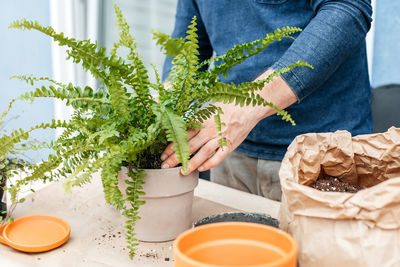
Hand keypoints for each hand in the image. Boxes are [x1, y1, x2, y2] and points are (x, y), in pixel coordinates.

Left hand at [160, 69, 296, 174]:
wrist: (248, 105)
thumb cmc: (228, 104)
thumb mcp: (209, 106)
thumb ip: (196, 117)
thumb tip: (182, 124)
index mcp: (202, 119)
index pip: (183, 135)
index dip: (172, 145)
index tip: (163, 153)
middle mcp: (209, 129)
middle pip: (189, 145)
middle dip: (175, 157)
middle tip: (165, 166)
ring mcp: (220, 137)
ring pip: (202, 153)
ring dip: (190, 163)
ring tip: (181, 171)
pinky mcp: (230, 144)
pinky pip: (218, 156)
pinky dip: (209, 163)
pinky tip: (201, 168)